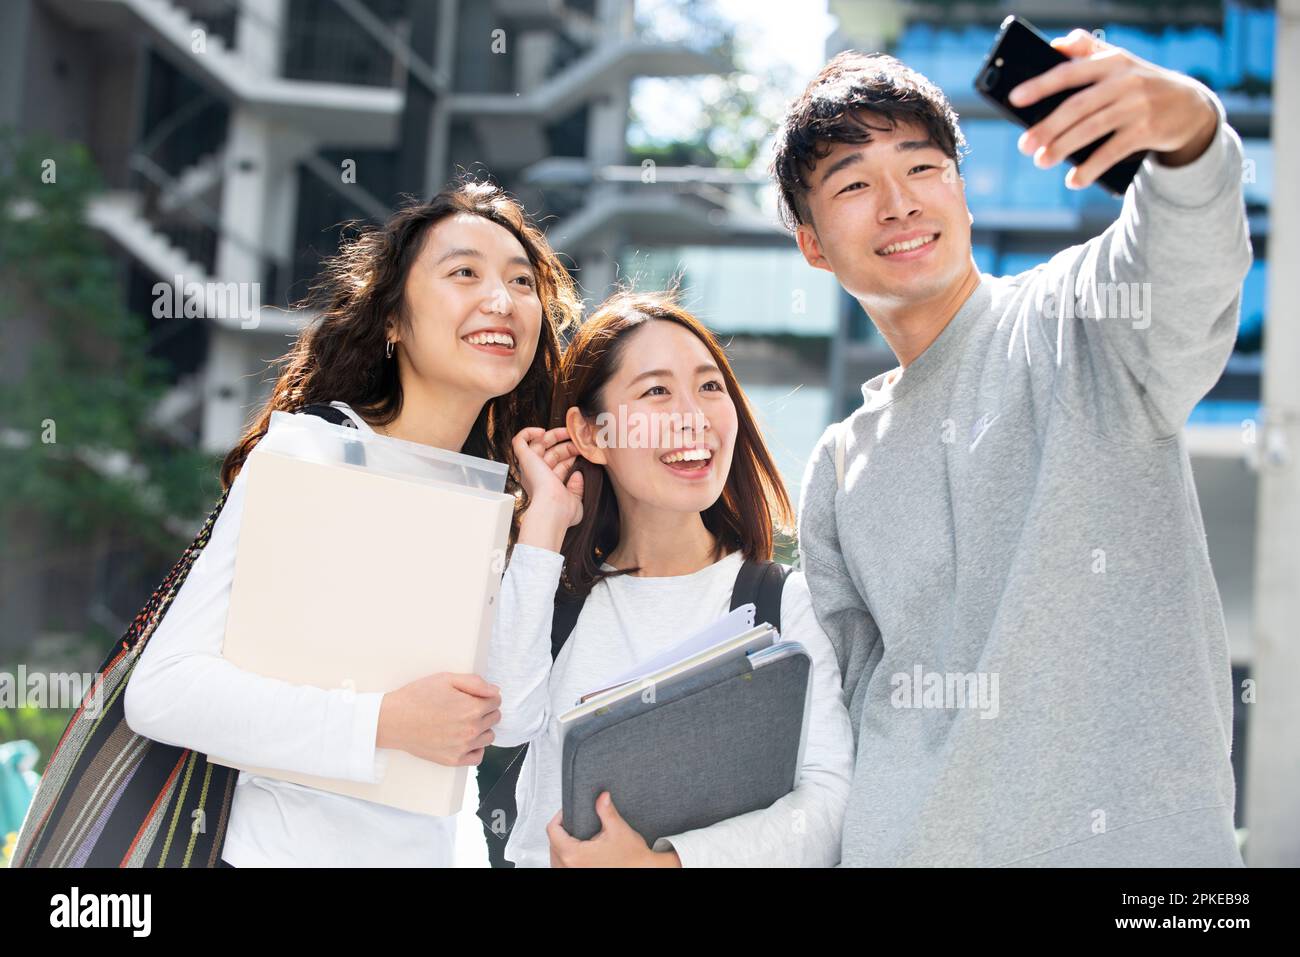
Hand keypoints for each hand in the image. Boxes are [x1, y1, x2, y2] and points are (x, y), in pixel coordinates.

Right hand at [376, 672, 499, 765]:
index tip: (473, 695)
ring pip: (489, 737)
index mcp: (472, 708)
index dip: (486, 695)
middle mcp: (471, 730)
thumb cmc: (417, 696)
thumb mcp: (446, 679)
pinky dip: (475, 748)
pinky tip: (464, 739)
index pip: (497, 701)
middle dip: (485, 710)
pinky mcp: (453, 760)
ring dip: (482, 728)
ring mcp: (463, 747)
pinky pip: (478, 756)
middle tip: (465, 706)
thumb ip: (475, 683)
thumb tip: (496, 691)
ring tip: (463, 722)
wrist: (393, 720)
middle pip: (495, 718)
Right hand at [512, 425, 583, 551]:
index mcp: (547, 485)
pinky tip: (542, 431)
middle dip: (566, 446)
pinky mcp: (525, 458)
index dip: (570, 457)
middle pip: (551, 453)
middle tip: (580, 443)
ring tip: (569, 432)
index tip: (583, 453)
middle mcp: (537, 475)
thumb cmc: (563, 511)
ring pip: (539, 444)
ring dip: (555, 436)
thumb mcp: (575, 500)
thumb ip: (576, 488)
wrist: (553, 509)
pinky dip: (528, 432)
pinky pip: (519, 440)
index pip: (558, 466)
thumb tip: (578, 475)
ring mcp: (530, 466)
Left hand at [546, 792, 681, 866]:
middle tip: (572, 823)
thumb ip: (606, 810)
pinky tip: (577, 853)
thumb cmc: (632, 858)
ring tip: (574, 838)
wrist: (643, 870)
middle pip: (552, 845)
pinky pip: (563, 867)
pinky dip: (566, 859)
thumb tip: (601, 797)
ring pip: (555, 859)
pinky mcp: (580, 877)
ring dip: (561, 847)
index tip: (567, 813)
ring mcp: (575, 874)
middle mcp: (571, 868)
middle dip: (561, 832)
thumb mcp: (618, 829)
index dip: (559, 817)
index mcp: (575, 855)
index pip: (553, 831)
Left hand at [1009, 28, 1218, 188]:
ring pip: (1092, 129)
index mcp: (1111, 62)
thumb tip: (1056, 44)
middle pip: (1078, 106)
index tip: (1015, 99)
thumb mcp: (1120, 62)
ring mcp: (1138, 106)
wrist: (1191, 106)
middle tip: (1024, 146)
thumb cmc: (1142, 84)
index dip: (1041, 85)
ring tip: (1041, 162)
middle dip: (1048, 127)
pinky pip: (1112, 152)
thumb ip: (1088, 51)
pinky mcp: (1148, 130)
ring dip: (1063, 148)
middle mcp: (1125, 81)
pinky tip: (1074, 180)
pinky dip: (1090, 168)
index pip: (1070, 71)